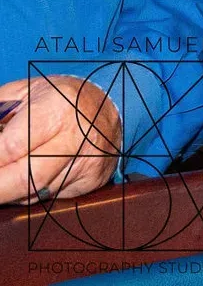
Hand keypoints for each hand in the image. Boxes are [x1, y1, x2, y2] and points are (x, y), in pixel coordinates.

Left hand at [0, 75, 121, 203]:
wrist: (107, 107)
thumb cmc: (59, 99)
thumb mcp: (24, 92)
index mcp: (57, 107)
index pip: (12, 147)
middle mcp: (77, 136)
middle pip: (26, 177)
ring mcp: (88, 160)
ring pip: (37, 192)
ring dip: (12, 192)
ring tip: (4, 180)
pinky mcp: (93, 179)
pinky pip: (53, 196)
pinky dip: (33, 193)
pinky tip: (31, 178)